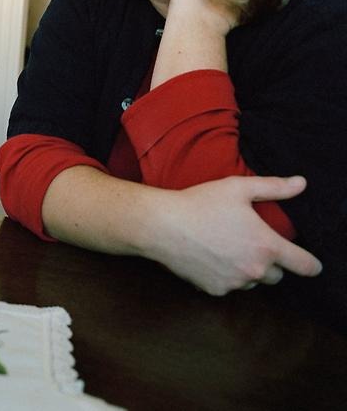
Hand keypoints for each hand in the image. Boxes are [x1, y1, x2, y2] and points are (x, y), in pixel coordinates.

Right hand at [144, 175, 321, 294]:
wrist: (162, 225)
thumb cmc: (200, 203)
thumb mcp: (238, 188)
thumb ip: (274, 187)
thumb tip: (302, 184)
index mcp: (267, 246)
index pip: (305, 265)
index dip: (312, 264)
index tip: (311, 264)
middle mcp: (255, 270)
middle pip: (278, 276)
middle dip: (270, 263)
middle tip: (251, 244)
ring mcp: (235, 283)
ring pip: (252, 281)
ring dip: (247, 270)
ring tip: (227, 249)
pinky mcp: (215, 290)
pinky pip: (229, 286)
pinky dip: (225, 276)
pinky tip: (210, 258)